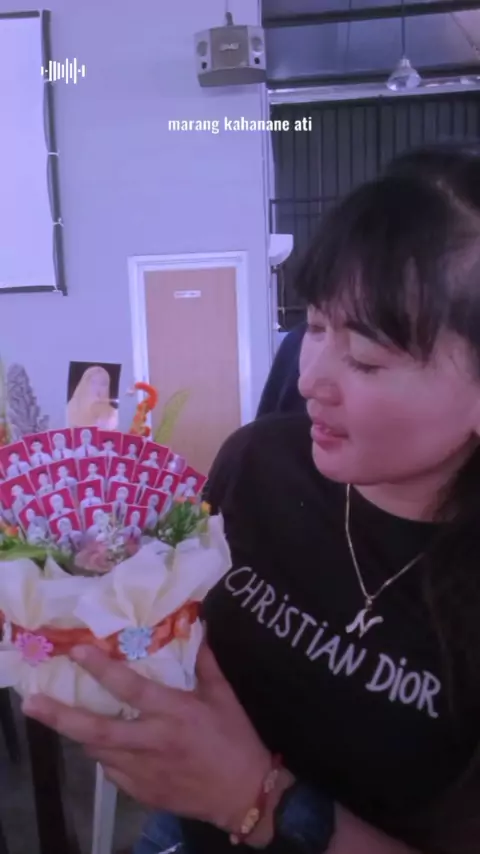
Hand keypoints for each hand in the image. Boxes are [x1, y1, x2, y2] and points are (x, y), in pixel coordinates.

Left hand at [21, 643, 270, 830]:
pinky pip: (112, 772)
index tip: (78, 652)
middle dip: (60, 716)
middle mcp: (151, 742)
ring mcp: (143, 771)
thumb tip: (199, 627)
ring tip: (70, 718)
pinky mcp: (142, 793)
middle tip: (32, 702)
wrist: (244, 794)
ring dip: (83, 734)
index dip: (102, 669)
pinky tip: (110, 746)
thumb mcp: (224, 697)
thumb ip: (206, 663)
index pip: (130, 688)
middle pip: (97, 730)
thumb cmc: (236, 739)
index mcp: (172, 714)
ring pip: (98, 752)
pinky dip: (106, 756)